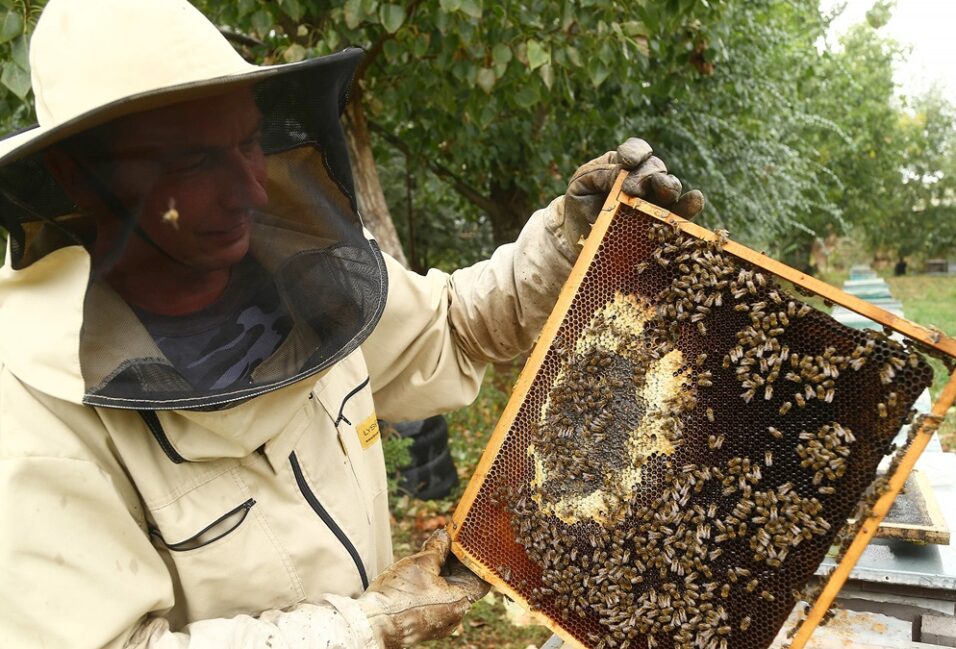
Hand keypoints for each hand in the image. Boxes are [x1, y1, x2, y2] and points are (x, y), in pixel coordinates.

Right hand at [357, 529, 489, 647]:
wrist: (373, 625)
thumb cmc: (399, 597)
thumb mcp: (421, 563)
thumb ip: (438, 547)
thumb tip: (445, 536)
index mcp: (460, 601)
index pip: (480, 575)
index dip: (474, 555)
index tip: (468, 539)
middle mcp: (455, 614)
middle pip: (463, 581)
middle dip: (455, 560)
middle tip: (447, 540)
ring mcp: (440, 621)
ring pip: (448, 589)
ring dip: (442, 570)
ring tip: (431, 552)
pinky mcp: (426, 623)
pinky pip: (436, 599)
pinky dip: (433, 584)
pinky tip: (420, 571)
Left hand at [562, 138, 704, 245]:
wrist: (578, 239)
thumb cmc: (580, 205)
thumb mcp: (581, 185)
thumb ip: (599, 175)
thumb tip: (622, 174)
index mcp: (624, 164)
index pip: (637, 149)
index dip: (635, 152)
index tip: (627, 161)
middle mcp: (645, 179)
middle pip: (654, 168)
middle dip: (645, 175)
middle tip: (631, 190)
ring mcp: (656, 201)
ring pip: (670, 187)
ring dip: (668, 187)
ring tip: (663, 192)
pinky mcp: (663, 224)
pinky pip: (681, 213)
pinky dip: (689, 205)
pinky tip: (695, 200)